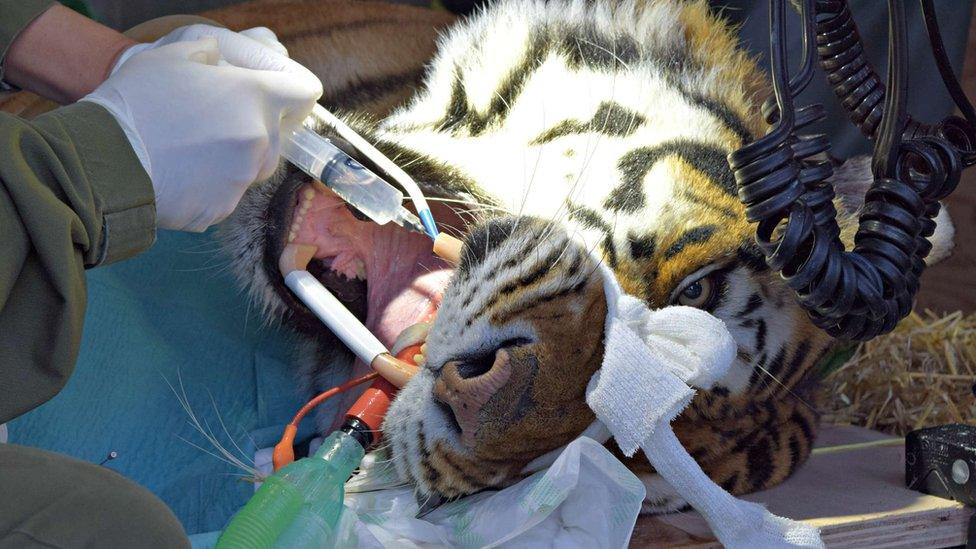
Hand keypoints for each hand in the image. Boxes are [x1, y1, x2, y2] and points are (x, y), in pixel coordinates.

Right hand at [81, 27, 322, 231]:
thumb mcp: (171, 56)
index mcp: (256, 98)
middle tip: (211, 121)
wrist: (105, 159)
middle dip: (252, 127)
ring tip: (189, 148)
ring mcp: (243, 178)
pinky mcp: (223, 209)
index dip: (291, 90)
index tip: (279, 94)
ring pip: (251, 166)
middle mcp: (260, 140)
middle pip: (276, 134)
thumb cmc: (137, 102)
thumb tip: (219, 56)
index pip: (304, 93)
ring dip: (232, 158)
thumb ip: (211, 53)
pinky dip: (210, 186)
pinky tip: (179, 173)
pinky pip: (226, 193)